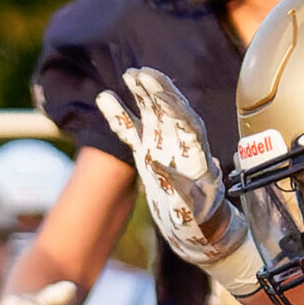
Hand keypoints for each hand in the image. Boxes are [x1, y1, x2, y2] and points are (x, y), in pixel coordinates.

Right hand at [96, 69, 247, 272]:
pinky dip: (120, 115)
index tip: (160, 93)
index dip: (175, 106)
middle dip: (160, 90)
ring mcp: (164, 146)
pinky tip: (104, 98)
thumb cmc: (199, 223)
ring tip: (130, 74)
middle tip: (143, 73)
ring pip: (153, 113)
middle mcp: (181, 146)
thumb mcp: (194, 212)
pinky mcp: (148, 153)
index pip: (188, 123)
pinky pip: (132, 130)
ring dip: (142, 93)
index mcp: (197, 156)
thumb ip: (181, 190)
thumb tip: (163, 168)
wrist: (195, 232)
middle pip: (172, 110)